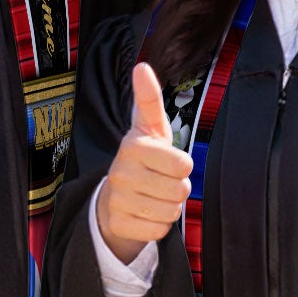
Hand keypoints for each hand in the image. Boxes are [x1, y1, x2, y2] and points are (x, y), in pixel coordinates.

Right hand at [95, 62, 193, 263]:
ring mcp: (117, 200)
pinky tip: (145, 213)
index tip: (167, 161)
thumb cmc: (143, 158)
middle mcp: (121, 172)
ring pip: (171, 212)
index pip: (183, 164)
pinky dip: (158, 225)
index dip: (182, 166)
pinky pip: (159, 230)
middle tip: (161, 182)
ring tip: (153, 196)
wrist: (114, 197)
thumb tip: (142, 66)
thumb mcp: (149, 128)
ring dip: (169, 207)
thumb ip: (149, 99)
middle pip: (180, 190)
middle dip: (178, 189)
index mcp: (133, 146)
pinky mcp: (118, 224)